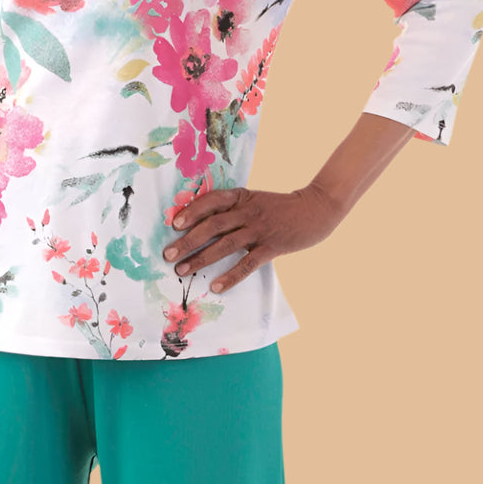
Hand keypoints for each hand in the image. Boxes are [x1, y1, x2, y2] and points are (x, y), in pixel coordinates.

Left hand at [163, 183, 344, 293]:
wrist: (314, 208)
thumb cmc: (279, 207)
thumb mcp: (254, 200)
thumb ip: (233, 209)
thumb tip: (201, 224)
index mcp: (241, 196)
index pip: (211, 201)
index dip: (191, 211)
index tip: (173, 224)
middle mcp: (248, 211)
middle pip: (212, 225)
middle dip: (187, 240)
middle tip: (168, 254)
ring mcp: (260, 229)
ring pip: (225, 244)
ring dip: (201, 258)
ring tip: (182, 271)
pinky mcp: (272, 247)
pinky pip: (248, 263)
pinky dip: (231, 276)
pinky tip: (216, 287)